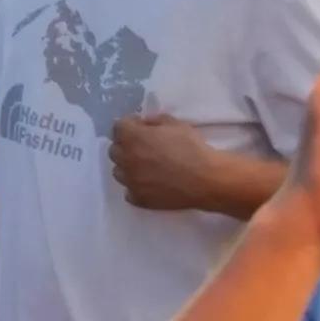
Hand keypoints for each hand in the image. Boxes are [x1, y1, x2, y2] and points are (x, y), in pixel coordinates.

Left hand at [108, 111, 228, 212]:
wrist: (205, 180)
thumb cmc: (191, 148)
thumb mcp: (175, 124)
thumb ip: (155, 121)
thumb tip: (145, 125)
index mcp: (132, 137)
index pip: (118, 127)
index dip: (130, 125)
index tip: (141, 127)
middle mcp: (126, 159)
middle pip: (114, 150)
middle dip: (125, 145)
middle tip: (142, 146)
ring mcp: (131, 181)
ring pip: (119, 171)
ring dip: (128, 166)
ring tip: (145, 167)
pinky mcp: (138, 199)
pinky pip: (129, 191)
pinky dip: (136, 186)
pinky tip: (150, 183)